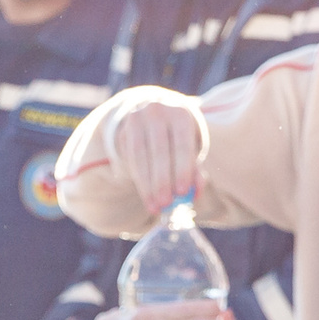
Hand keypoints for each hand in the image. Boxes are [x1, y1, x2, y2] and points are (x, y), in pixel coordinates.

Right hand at [111, 93, 203, 213]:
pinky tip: (146, 196)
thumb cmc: (179, 137)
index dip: (182, 169)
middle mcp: (157, 113)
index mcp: (181, 115)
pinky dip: (139, 179)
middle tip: (166, 204)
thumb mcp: (191, 147)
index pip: (182, 145)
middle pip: (159, 151)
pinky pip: (130, 158)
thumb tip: (195, 192)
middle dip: (162, 181)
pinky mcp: (123, 130)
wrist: (154, 113)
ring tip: (154, 207)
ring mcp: (137, 119)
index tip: (182, 192)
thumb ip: (195, 168)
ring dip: (147, 185)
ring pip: (140, 156)